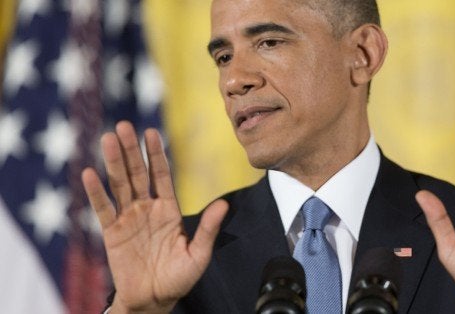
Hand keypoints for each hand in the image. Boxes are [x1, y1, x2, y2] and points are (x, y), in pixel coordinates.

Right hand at [81, 122, 227, 312]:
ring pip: (119, 185)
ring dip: (113, 162)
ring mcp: (128, 219)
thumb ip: (208, 229)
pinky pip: (102, 209)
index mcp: (169, 210)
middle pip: (137, 174)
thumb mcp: (198, 255)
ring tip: (107, 139)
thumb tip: (223, 204)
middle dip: (132, 150)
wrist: (153, 301)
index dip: (157, 155)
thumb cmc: (178, 279)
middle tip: (123, 126)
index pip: (162, 176)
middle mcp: (147, 209)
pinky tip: (89, 173)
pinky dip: (96, 192)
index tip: (152, 132)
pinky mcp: (112, 233)